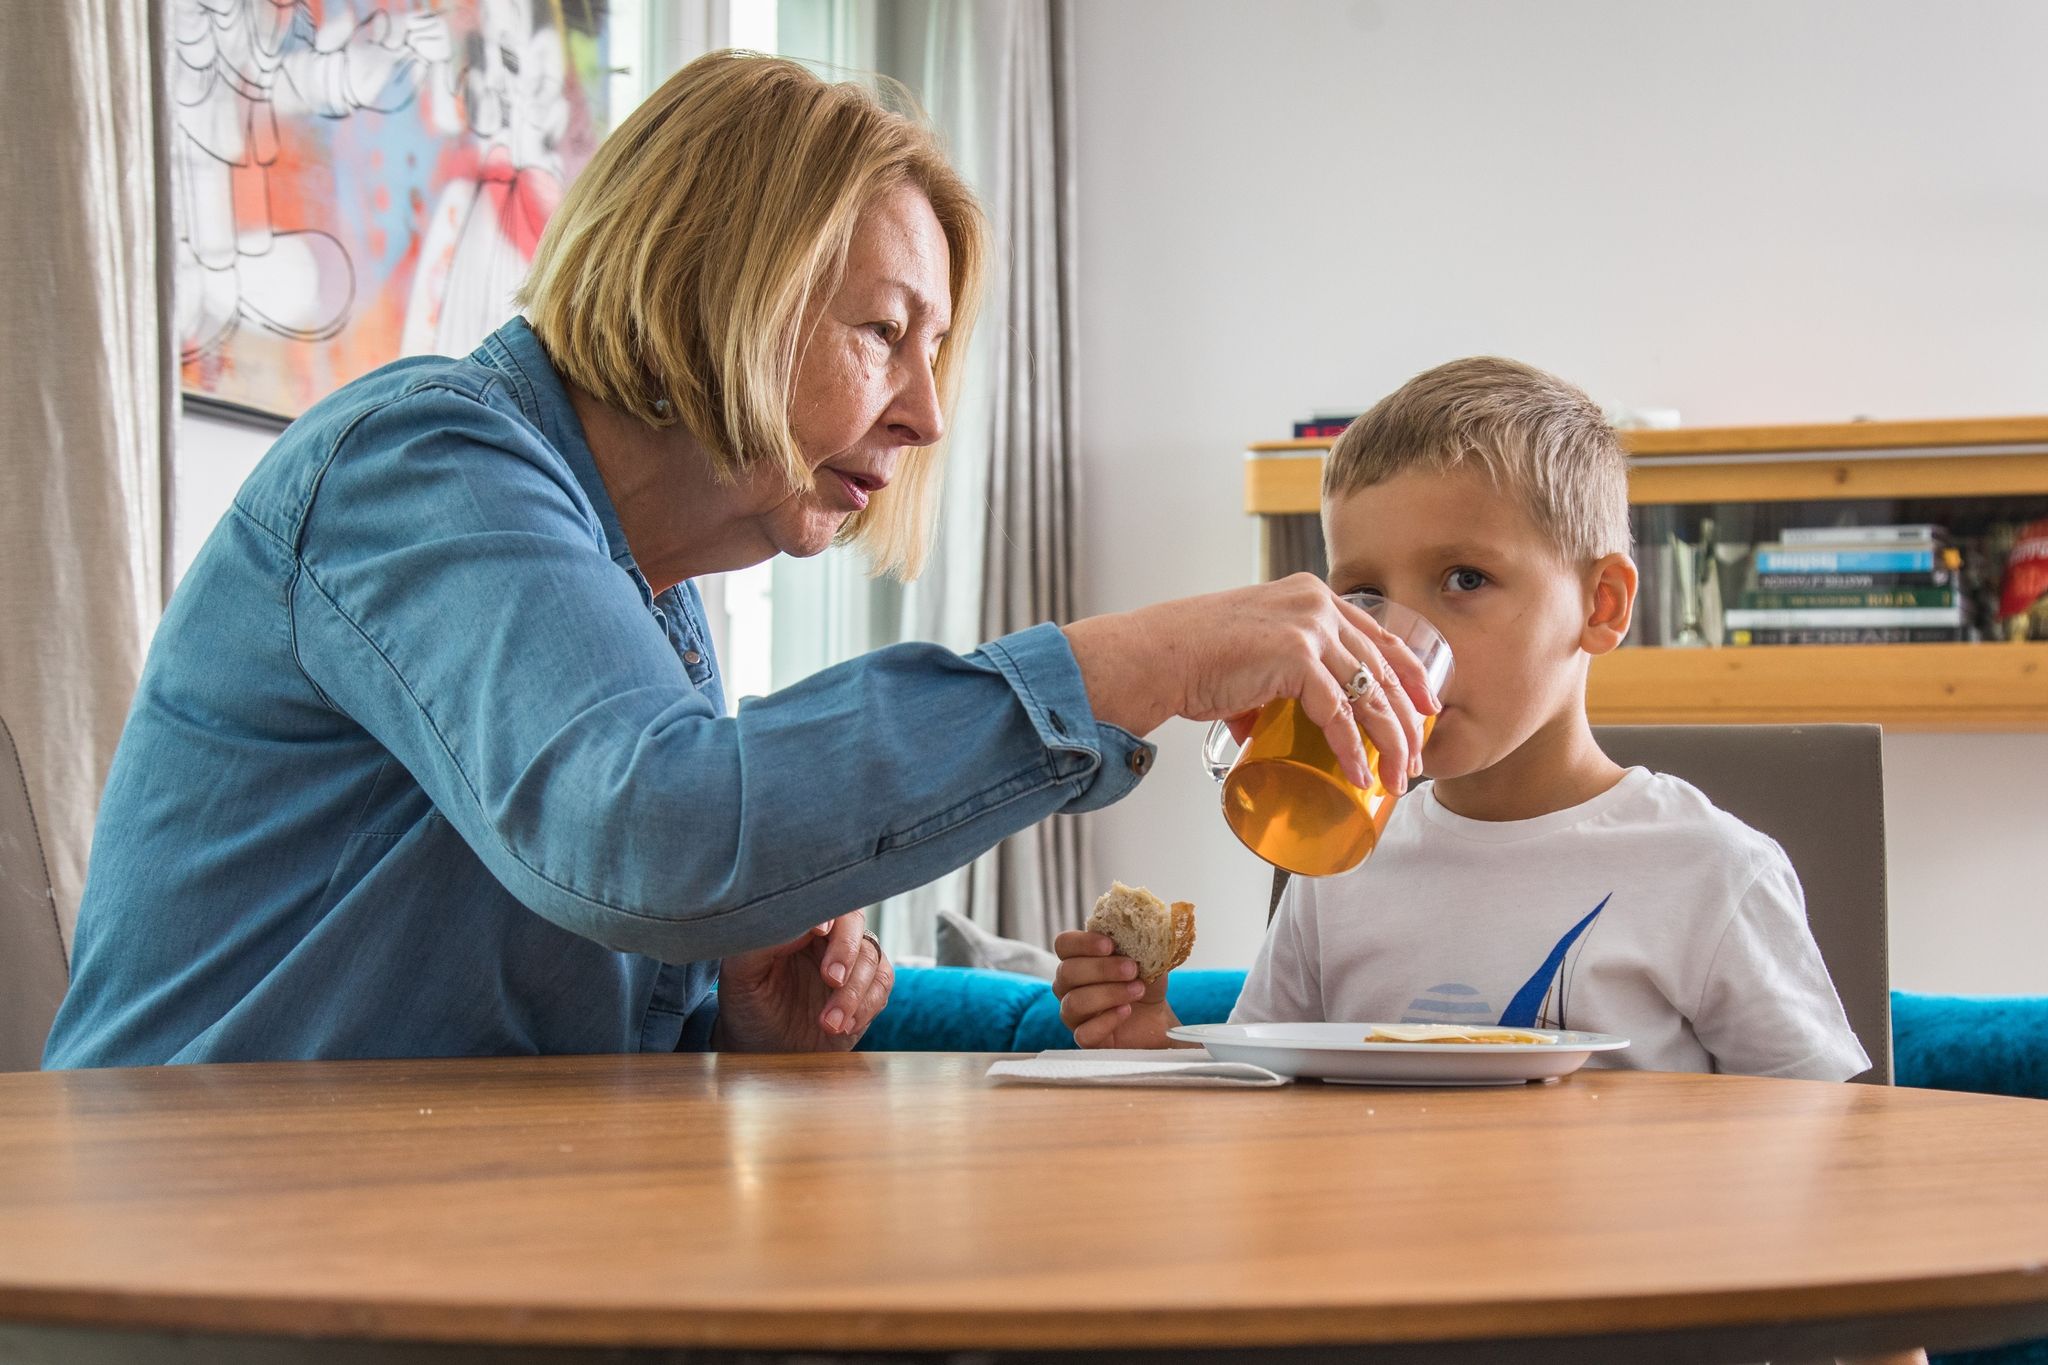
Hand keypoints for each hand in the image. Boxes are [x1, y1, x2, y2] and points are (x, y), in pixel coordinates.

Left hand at [714, 912, 892, 1051]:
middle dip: (846, 951)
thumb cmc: (747, 1006)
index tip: (819, 931)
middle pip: (854, 925)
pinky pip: (882, 987)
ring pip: (871, 958)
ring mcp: (850, 964)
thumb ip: (765, 940)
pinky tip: (842, 1026)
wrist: (762, 1049)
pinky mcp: (865, 990)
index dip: (827, 914)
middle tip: (832, 980)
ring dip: (854, 992)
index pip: (822, 904)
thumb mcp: (741, 973)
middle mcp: (827, 939)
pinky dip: (866, 1006)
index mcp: (799, 925)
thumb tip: (801, 922)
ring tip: (828, 1023)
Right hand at [1052, 931, 1184, 1048]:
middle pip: (1067, 972)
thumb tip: (1150, 920)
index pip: (1064, 944)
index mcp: (1080, 958)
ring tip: (1137, 990)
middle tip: (1132, 969)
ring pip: (1073, 1002)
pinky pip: (1083, 1033)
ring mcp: (1074, 1013)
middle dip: (1102, 969)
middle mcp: (1069, 985)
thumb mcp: (1150, 957)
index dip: (1082, 943)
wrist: (1158, 1019)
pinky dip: (1107, 1020)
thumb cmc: (1146, 984)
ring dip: (1108, 993)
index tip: (1110, 944)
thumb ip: (1143, 939)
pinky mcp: (1085, 1039)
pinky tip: (1126, 1011)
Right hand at [1063, 574, 1440, 792]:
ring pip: (1369, 693)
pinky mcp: (1295, 656)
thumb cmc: (1188, 658)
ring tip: (1398, 779)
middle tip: (1418, 757)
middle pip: (1382, 667)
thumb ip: (1268, 681)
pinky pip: (1338, 712)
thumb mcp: (1247, 655)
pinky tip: (1360, 775)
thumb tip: (1265, 723)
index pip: (1379, 635)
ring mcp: (1308, 627)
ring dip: (1391, 742)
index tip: (1428, 706)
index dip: (1409, 673)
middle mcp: (1317, 604)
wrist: (1154, 656)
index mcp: (1311, 596)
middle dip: (1407, 719)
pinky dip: (1352, 749)